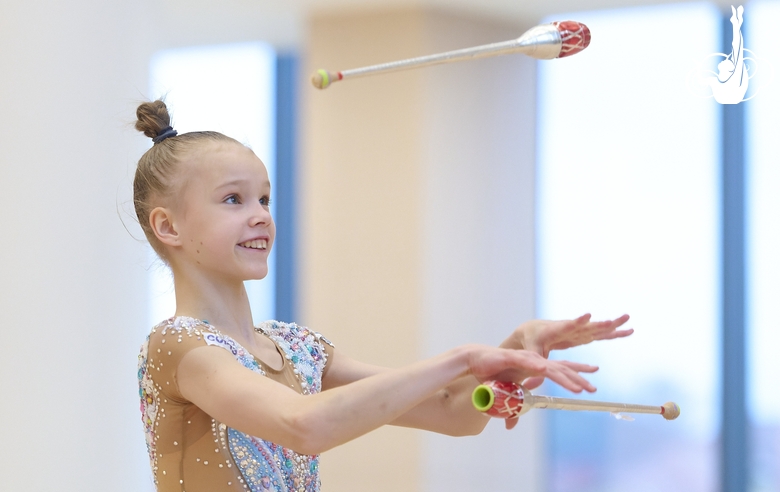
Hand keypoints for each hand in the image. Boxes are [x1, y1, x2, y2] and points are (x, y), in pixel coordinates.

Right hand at [466, 345, 597, 394]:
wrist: (474, 361)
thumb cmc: (492, 374)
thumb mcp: (506, 394)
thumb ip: (511, 407)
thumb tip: (511, 425)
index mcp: (535, 366)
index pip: (560, 369)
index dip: (576, 373)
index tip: (591, 380)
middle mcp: (534, 360)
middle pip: (560, 369)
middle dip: (578, 378)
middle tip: (593, 389)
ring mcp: (525, 358)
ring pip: (549, 368)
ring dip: (564, 378)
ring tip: (578, 388)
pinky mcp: (512, 358)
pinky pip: (528, 363)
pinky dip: (538, 366)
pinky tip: (547, 371)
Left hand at [501, 313, 632, 358]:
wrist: (534, 328)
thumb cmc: (531, 340)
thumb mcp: (530, 350)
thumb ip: (534, 361)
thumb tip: (534, 379)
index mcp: (556, 331)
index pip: (568, 326)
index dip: (577, 322)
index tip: (587, 315)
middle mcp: (570, 328)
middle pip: (587, 325)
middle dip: (600, 324)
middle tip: (614, 320)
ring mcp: (578, 331)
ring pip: (597, 327)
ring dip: (613, 325)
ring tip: (628, 319)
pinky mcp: (583, 335)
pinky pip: (601, 334)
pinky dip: (614, 333)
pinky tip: (628, 331)